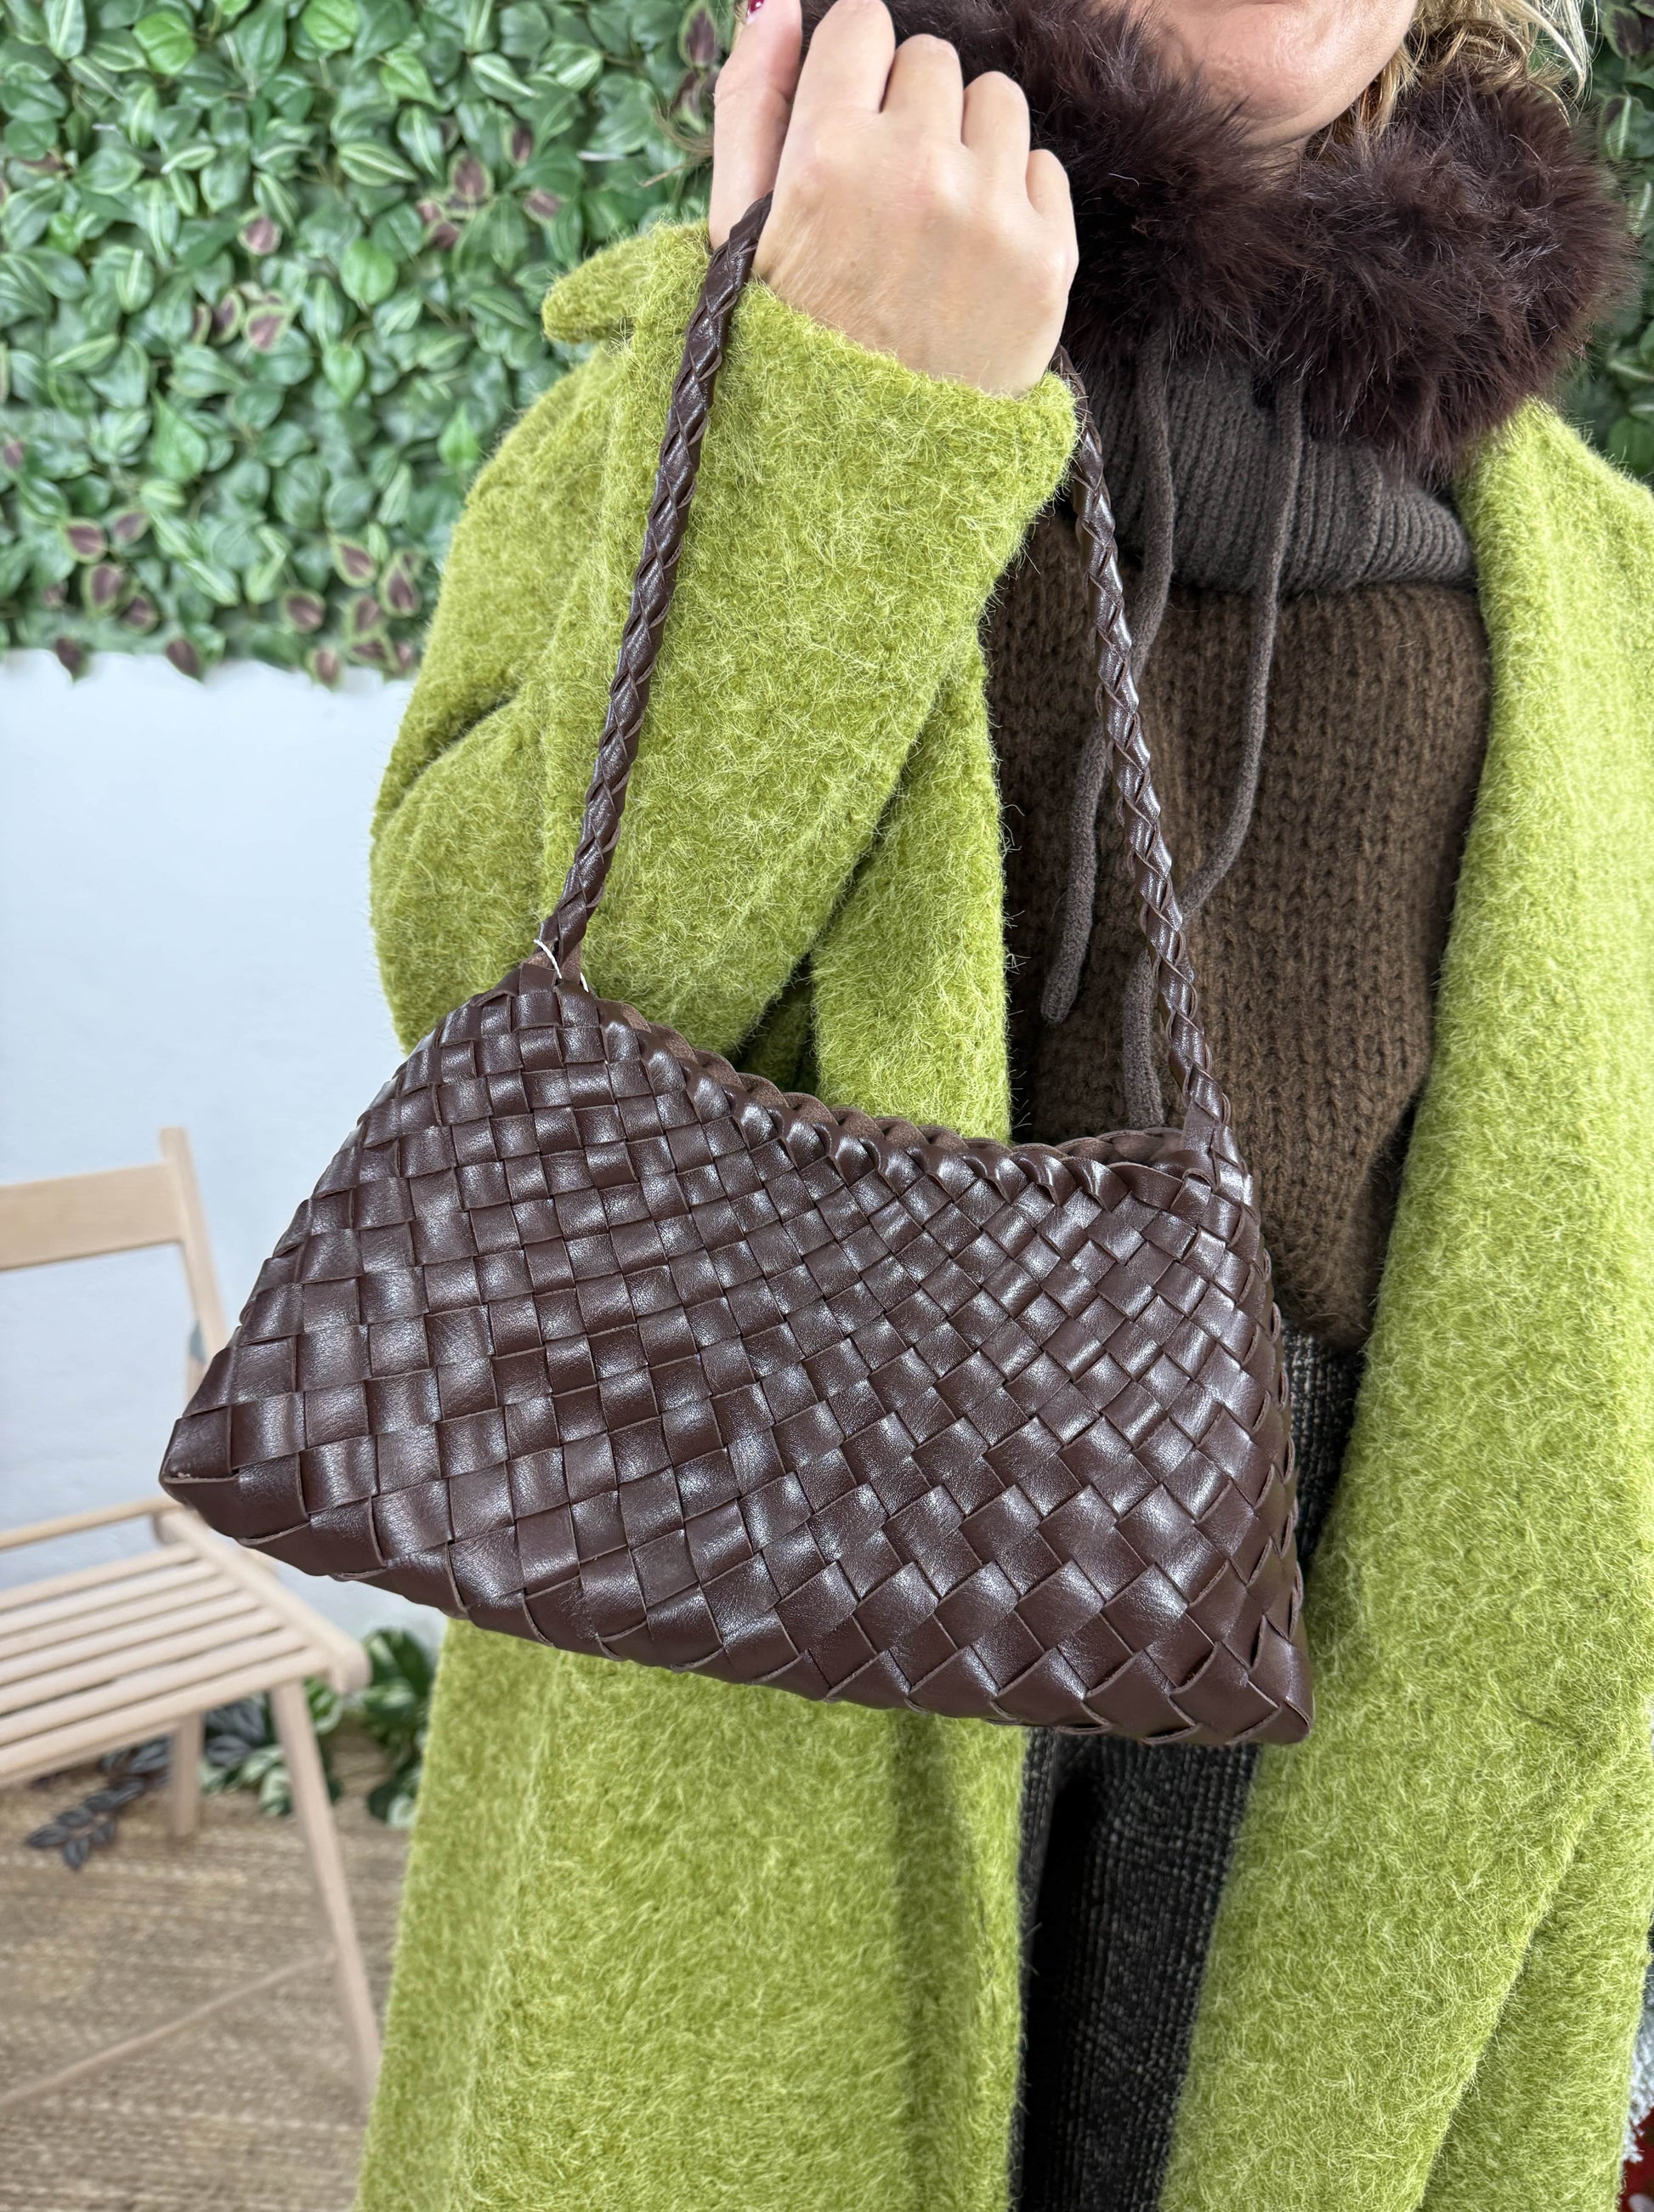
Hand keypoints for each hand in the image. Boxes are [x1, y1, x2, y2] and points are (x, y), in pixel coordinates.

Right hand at [710, 0, 1077, 398]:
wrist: (866, 472)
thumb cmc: (791, 348)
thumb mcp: (739, 234)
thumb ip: (750, 104)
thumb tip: (774, 5)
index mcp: (826, 157)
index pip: (863, 24)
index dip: (855, 73)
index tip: (851, 125)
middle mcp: (915, 173)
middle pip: (932, 61)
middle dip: (909, 112)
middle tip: (888, 198)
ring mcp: (991, 216)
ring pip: (996, 102)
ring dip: (968, 145)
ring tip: (933, 225)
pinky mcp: (1048, 260)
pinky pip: (1044, 169)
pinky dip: (1014, 202)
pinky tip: (972, 262)